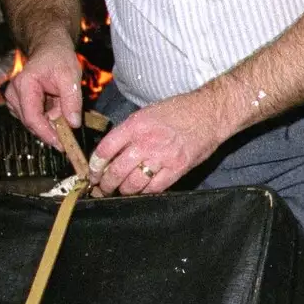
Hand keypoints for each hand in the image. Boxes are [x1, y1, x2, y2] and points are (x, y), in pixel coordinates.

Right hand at [3, 43, 82, 149]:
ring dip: (50, 121)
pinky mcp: (18, 103)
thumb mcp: (71, 77)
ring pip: (33, 122)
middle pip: (31, 122)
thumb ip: (72, 101)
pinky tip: (55, 106)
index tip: (61, 145)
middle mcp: (13, 94)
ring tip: (62, 106)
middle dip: (52, 128)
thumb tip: (73, 124)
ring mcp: (13, 99)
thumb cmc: (59, 59)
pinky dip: (47, 117)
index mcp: (24, 85)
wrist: (49, 49)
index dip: (46, 134)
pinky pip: (33, 117)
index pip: (32, 118)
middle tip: (70, 128)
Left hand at [88, 90, 229, 196]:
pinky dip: (145, 192)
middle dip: (106, 184)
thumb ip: (129, 132)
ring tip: (121, 191)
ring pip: (133, 184)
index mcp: (135, 125)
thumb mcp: (147, 113)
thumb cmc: (180, 110)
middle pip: (116, 171)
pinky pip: (155, 188)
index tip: (93, 173)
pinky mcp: (177, 168)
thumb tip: (112, 152)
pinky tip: (142, 191)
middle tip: (103, 188)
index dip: (95, 166)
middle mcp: (146, 142)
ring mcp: (162, 157)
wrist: (210, 113)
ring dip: (124, 191)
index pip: (105, 150)